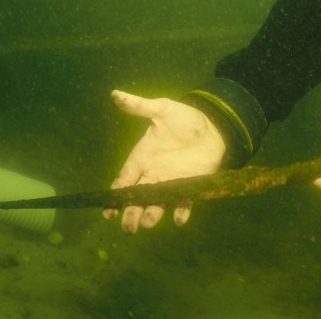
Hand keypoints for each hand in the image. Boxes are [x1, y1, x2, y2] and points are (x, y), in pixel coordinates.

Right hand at [103, 90, 225, 232]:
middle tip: (128, 227)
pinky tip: (179, 219)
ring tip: (148, 224)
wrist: (213, 126)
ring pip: (157, 203)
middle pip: (137, 198)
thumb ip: (139, 106)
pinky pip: (184, 202)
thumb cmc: (185, 119)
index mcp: (141, 158)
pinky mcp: (190, 186)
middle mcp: (153, 174)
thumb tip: (115, 94)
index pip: (124, 181)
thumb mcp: (162, 109)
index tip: (107, 212)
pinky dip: (181, 211)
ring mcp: (171, 182)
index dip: (115, 196)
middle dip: (131, 213)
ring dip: (152, 214)